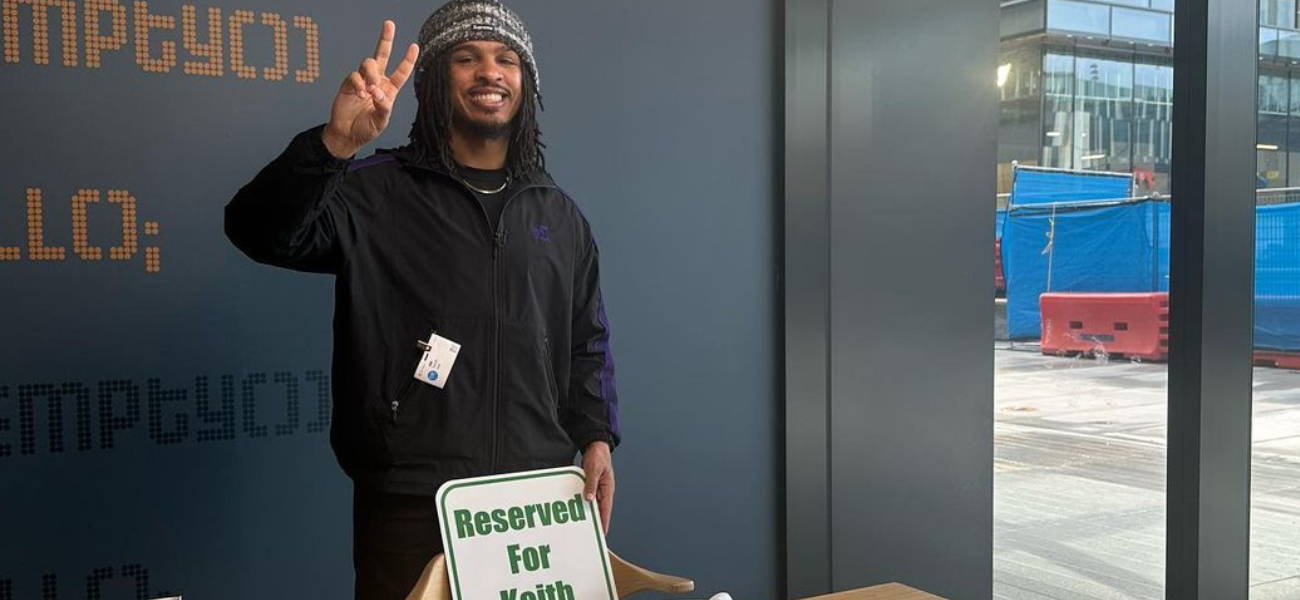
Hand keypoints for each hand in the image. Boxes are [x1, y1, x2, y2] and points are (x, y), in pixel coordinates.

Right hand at [322, 20, 418, 158]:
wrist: (347, 134)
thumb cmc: (367, 128)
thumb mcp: (381, 120)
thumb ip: (383, 107)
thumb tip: (378, 92)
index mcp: (390, 89)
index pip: (401, 72)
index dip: (408, 59)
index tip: (414, 46)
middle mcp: (377, 81)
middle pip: (382, 55)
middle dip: (386, 39)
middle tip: (389, 24)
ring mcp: (363, 81)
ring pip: (368, 63)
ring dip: (371, 74)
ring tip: (369, 90)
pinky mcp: (349, 83)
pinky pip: (355, 75)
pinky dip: (358, 84)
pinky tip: (360, 94)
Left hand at [581, 441, 614, 534]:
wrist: (595, 445)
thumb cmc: (598, 456)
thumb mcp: (594, 470)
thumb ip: (591, 484)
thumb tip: (589, 499)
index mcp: (608, 488)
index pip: (606, 509)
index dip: (604, 522)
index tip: (603, 534)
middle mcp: (603, 490)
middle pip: (600, 509)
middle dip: (596, 521)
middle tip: (591, 534)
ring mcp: (597, 488)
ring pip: (593, 504)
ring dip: (588, 513)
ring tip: (583, 525)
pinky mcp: (591, 485)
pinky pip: (587, 497)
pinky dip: (583, 503)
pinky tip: (577, 509)